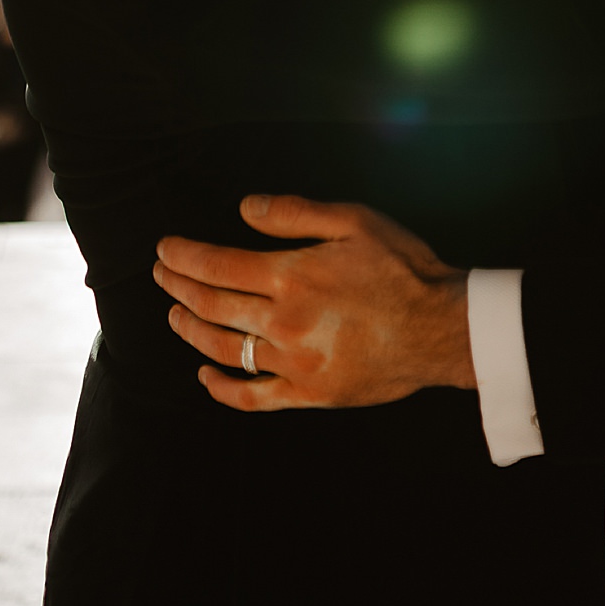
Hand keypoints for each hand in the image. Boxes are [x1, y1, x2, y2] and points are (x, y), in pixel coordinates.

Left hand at [152, 194, 473, 412]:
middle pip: (212, 305)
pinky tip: (205, 376)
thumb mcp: (353, 220)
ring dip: (190, 330)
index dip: (184, 256)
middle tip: (162, 273)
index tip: (164, 249)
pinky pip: (252, 397)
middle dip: (178, 286)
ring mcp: (294, 364)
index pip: (217, 265)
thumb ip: (294, 214)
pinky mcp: (309, 394)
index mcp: (291, 276)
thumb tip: (244, 208)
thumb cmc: (402, 268)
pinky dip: (222, 388)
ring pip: (223, 349)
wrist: (442, 328)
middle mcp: (283, 323)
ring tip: (174, 314)